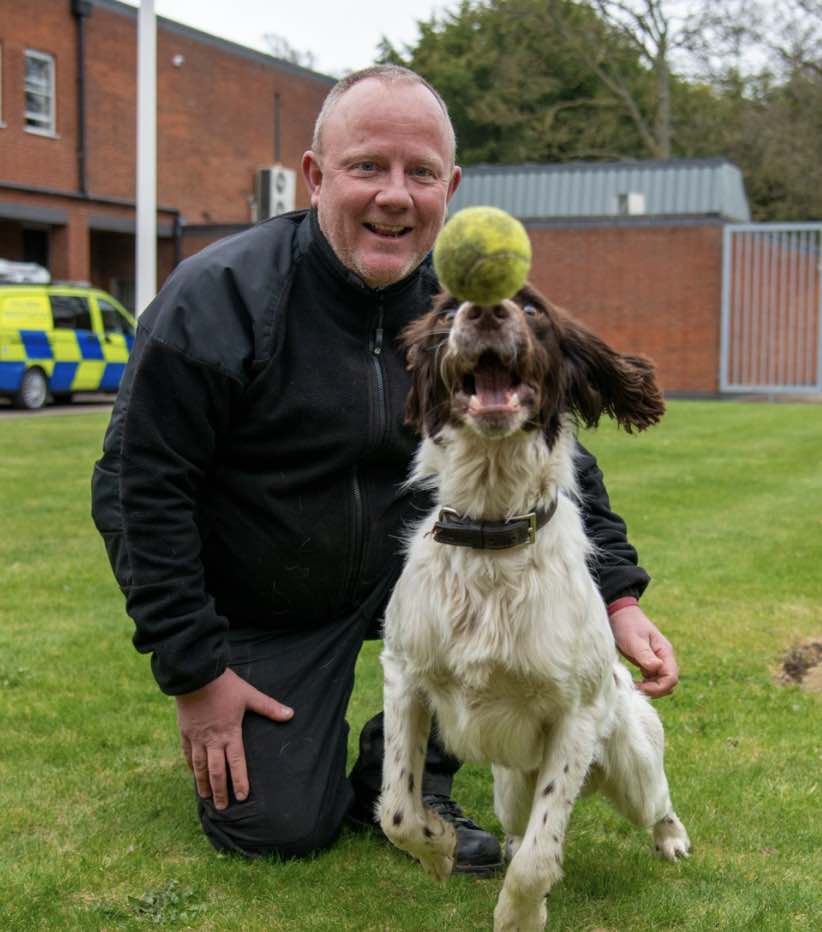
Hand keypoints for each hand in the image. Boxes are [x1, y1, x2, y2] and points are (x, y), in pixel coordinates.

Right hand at [175, 668, 293, 808]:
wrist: (196, 675)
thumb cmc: (225, 685)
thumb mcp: (250, 695)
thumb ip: (269, 707)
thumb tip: (291, 714)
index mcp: (230, 733)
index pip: (236, 763)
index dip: (240, 781)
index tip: (243, 798)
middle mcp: (212, 740)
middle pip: (216, 771)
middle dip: (220, 790)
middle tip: (222, 807)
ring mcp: (196, 737)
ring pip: (199, 766)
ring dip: (203, 783)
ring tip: (206, 797)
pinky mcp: (185, 731)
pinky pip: (187, 753)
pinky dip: (190, 765)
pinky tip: (192, 772)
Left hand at [608, 604, 677, 697]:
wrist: (619, 613)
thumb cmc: (626, 624)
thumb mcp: (634, 640)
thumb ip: (645, 654)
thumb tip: (658, 668)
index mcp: (665, 652)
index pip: (671, 677)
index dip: (658, 687)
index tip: (640, 687)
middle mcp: (664, 657)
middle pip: (668, 683)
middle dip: (654, 690)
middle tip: (635, 688)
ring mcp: (657, 660)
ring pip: (661, 682)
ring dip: (650, 688)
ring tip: (633, 685)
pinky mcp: (648, 662)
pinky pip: (653, 678)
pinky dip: (646, 684)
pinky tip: (634, 681)